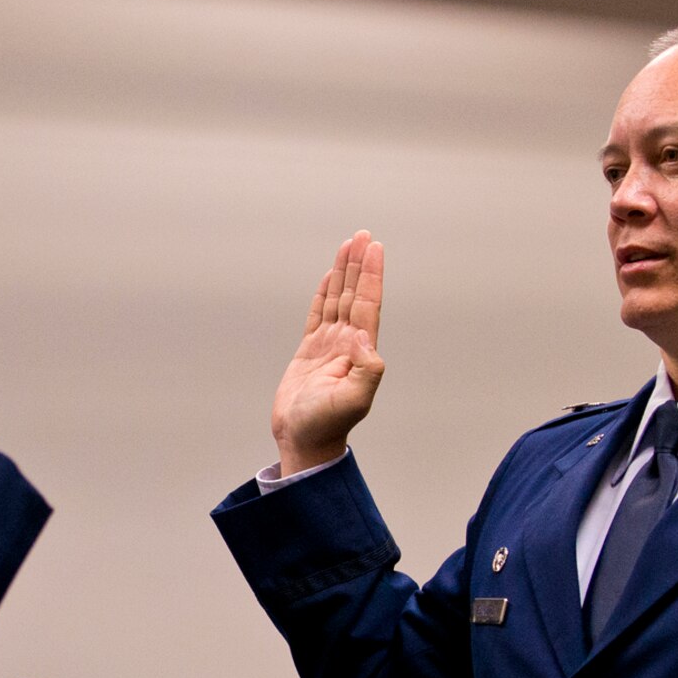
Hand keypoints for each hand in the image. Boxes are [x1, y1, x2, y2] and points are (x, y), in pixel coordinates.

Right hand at [270, 231, 385, 475]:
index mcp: (360, 350)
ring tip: (348, 245)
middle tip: (363, 236)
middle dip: (359, 265)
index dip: (371, 275)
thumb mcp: (354, 400)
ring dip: (344, 273)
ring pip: (338, 300)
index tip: (374, 248)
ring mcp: (329, 346)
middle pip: (355, 294)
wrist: (304, 441)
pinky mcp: (309, 352)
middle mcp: (347, 343)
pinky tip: (329, 277)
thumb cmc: (326, 424)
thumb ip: (367, 370)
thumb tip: (364, 339)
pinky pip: (317, 314)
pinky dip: (323, 294)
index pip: (368, 303)